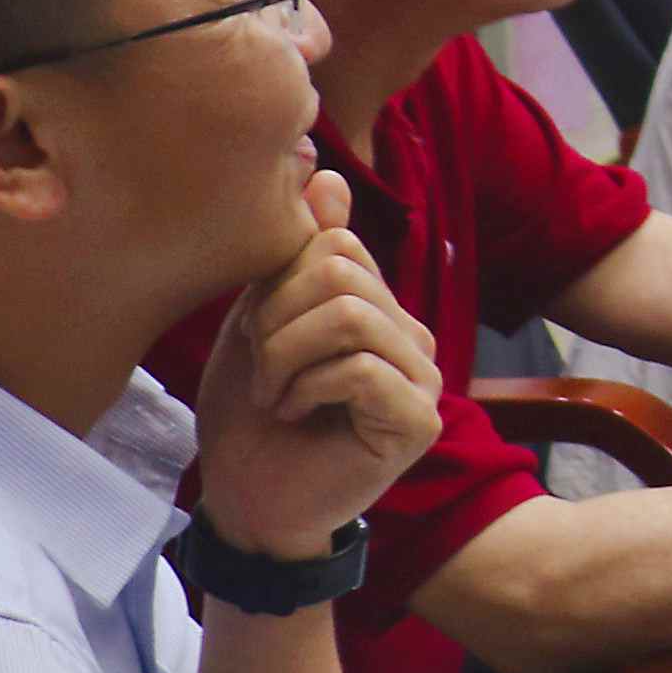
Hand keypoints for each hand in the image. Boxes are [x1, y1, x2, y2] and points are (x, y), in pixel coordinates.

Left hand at [190, 169, 441, 559]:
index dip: (278, 280)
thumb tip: (324, 171)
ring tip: (274, 393)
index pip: (338, 244)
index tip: (254, 334)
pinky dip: (306, 387)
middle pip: (345, 271)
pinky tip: (293, 414)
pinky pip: (359, 368)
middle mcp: (413, 338)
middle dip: (278, 316)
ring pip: (352, 315)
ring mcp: (423, 380)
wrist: (247, 501)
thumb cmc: (251, 417)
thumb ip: (294, 255)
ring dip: (287, 354)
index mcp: (381, 309)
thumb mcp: (258, 319)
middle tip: (261, 367)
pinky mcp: (417, 421)